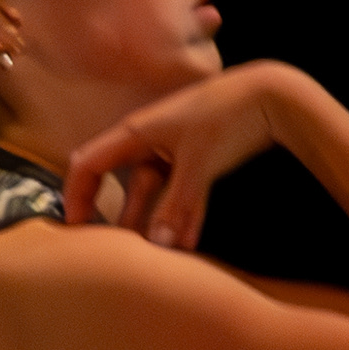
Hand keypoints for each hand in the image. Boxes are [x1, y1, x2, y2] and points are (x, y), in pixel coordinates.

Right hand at [62, 61, 288, 247]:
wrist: (272, 95)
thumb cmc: (228, 115)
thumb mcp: (199, 162)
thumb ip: (177, 206)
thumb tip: (158, 245)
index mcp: (136, 132)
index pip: (88, 163)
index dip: (76, 195)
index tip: (75, 228)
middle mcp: (148, 140)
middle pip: (121, 184)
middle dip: (117, 217)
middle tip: (113, 251)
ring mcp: (172, 150)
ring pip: (152, 192)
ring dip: (152, 221)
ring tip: (153, 254)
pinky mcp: (195, 159)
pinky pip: (178, 192)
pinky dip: (180, 215)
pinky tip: (187, 244)